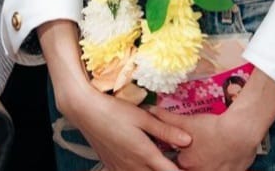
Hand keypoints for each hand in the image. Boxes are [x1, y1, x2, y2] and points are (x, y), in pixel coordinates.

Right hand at [61, 88, 190, 170]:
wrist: (85, 111)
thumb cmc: (114, 110)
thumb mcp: (141, 116)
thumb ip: (165, 130)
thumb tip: (188, 140)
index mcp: (146, 154)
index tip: (189, 167)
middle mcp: (135, 166)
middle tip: (175, 163)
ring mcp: (122, 169)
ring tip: (156, 161)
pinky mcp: (112, 167)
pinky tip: (138, 163)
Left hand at [171, 110, 262, 170]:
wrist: (239, 132)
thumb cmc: (211, 128)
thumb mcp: (186, 121)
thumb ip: (166, 118)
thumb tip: (151, 111)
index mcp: (187, 163)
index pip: (176, 163)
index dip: (178, 156)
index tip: (180, 150)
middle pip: (190, 169)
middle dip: (191, 162)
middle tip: (197, 150)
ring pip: (208, 170)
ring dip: (207, 164)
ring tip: (209, 153)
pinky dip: (221, 166)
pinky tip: (222, 157)